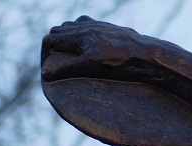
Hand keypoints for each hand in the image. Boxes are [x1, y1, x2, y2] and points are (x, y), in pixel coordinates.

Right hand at [41, 16, 162, 81]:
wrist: (146, 53)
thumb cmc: (118, 61)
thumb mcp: (91, 65)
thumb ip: (67, 68)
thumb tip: (45, 74)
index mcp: (79, 34)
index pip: (53, 38)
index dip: (46, 50)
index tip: (45, 62)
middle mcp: (87, 25)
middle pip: (61, 30)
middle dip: (54, 42)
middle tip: (54, 58)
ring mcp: (99, 25)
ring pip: (74, 25)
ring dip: (67, 35)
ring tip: (67, 50)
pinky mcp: (110, 28)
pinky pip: (89, 24)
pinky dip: (81, 31)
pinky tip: (88, 42)